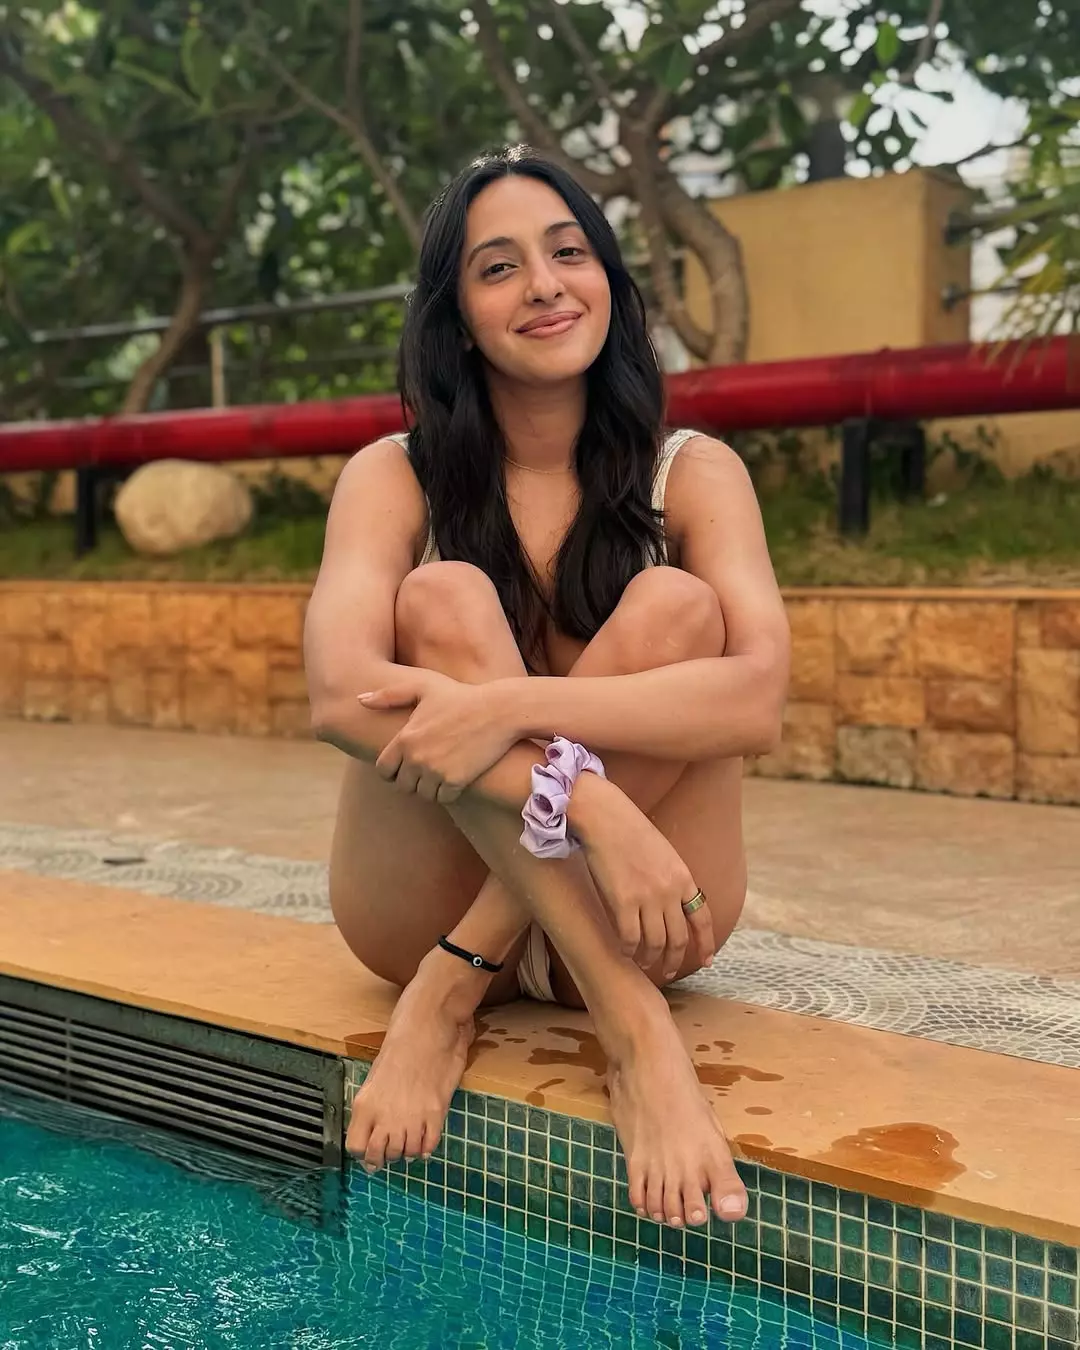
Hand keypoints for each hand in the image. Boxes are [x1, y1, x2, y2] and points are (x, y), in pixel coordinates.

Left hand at [361, 672, 518, 802]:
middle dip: (412, 780)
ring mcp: (435, 771)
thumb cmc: (461, 696)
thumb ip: (389, 695)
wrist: (499, 710)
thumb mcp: (424, 687)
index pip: (383, 770)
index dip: (392, 771)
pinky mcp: (455, 782)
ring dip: (431, 788)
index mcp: (404, 738)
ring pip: (423, 795)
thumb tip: (359, 700)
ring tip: (443, 771)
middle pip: (403, 786)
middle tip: (428, 768)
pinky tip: (458, 775)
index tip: (405, 767)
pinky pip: (444, 798)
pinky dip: (449, 792)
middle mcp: (416, 757)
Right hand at [572, 777, 714, 981]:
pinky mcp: (623, 902)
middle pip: (678, 938)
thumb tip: (672, 902)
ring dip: (649, 958)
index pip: (702, 918)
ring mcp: (647, 898)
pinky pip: (630, 938)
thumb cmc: (629, 830)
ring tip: (643, 962)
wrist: (605, 817)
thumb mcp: (663, 853)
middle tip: (668, 970)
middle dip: (674, 959)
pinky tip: (624, 950)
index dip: (705, 943)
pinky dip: (628, 949)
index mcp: (683, 877)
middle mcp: (670, 891)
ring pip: (655, 943)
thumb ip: (671, 878)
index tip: (706, 960)